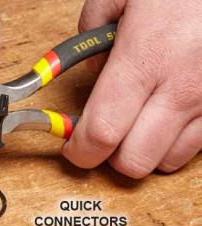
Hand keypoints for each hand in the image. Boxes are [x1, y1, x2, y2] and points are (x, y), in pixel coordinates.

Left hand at [63, 0, 201, 176]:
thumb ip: (93, 28)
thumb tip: (92, 67)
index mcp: (146, 56)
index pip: (101, 134)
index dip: (79, 151)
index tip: (73, 146)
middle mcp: (182, 86)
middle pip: (133, 162)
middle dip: (110, 156)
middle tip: (105, 135)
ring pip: (166, 161)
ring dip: (146, 150)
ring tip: (141, 121)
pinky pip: (197, 146)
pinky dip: (177, 141)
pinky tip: (170, 115)